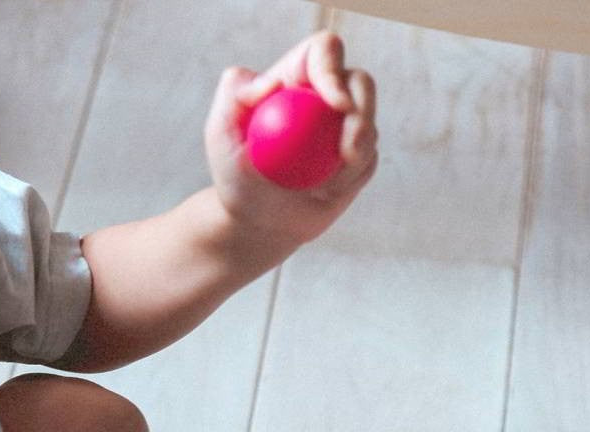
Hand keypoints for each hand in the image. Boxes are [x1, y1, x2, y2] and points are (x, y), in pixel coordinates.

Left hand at [205, 32, 377, 245]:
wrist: (259, 221)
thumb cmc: (235, 176)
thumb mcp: (219, 132)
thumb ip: (234, 93)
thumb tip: (274, 82)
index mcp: (295, 77)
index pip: (323, 52)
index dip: (334, 71)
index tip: (335, 105)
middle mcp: (325, 97)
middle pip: (360, 83)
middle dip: (363, 111)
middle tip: (349, 151)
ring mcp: (344, 129)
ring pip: (370, 125)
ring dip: (357, 154)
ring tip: (325, 185)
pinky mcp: (358, 160)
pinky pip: (369, 161)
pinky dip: (354, 178)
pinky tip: (329, 193)